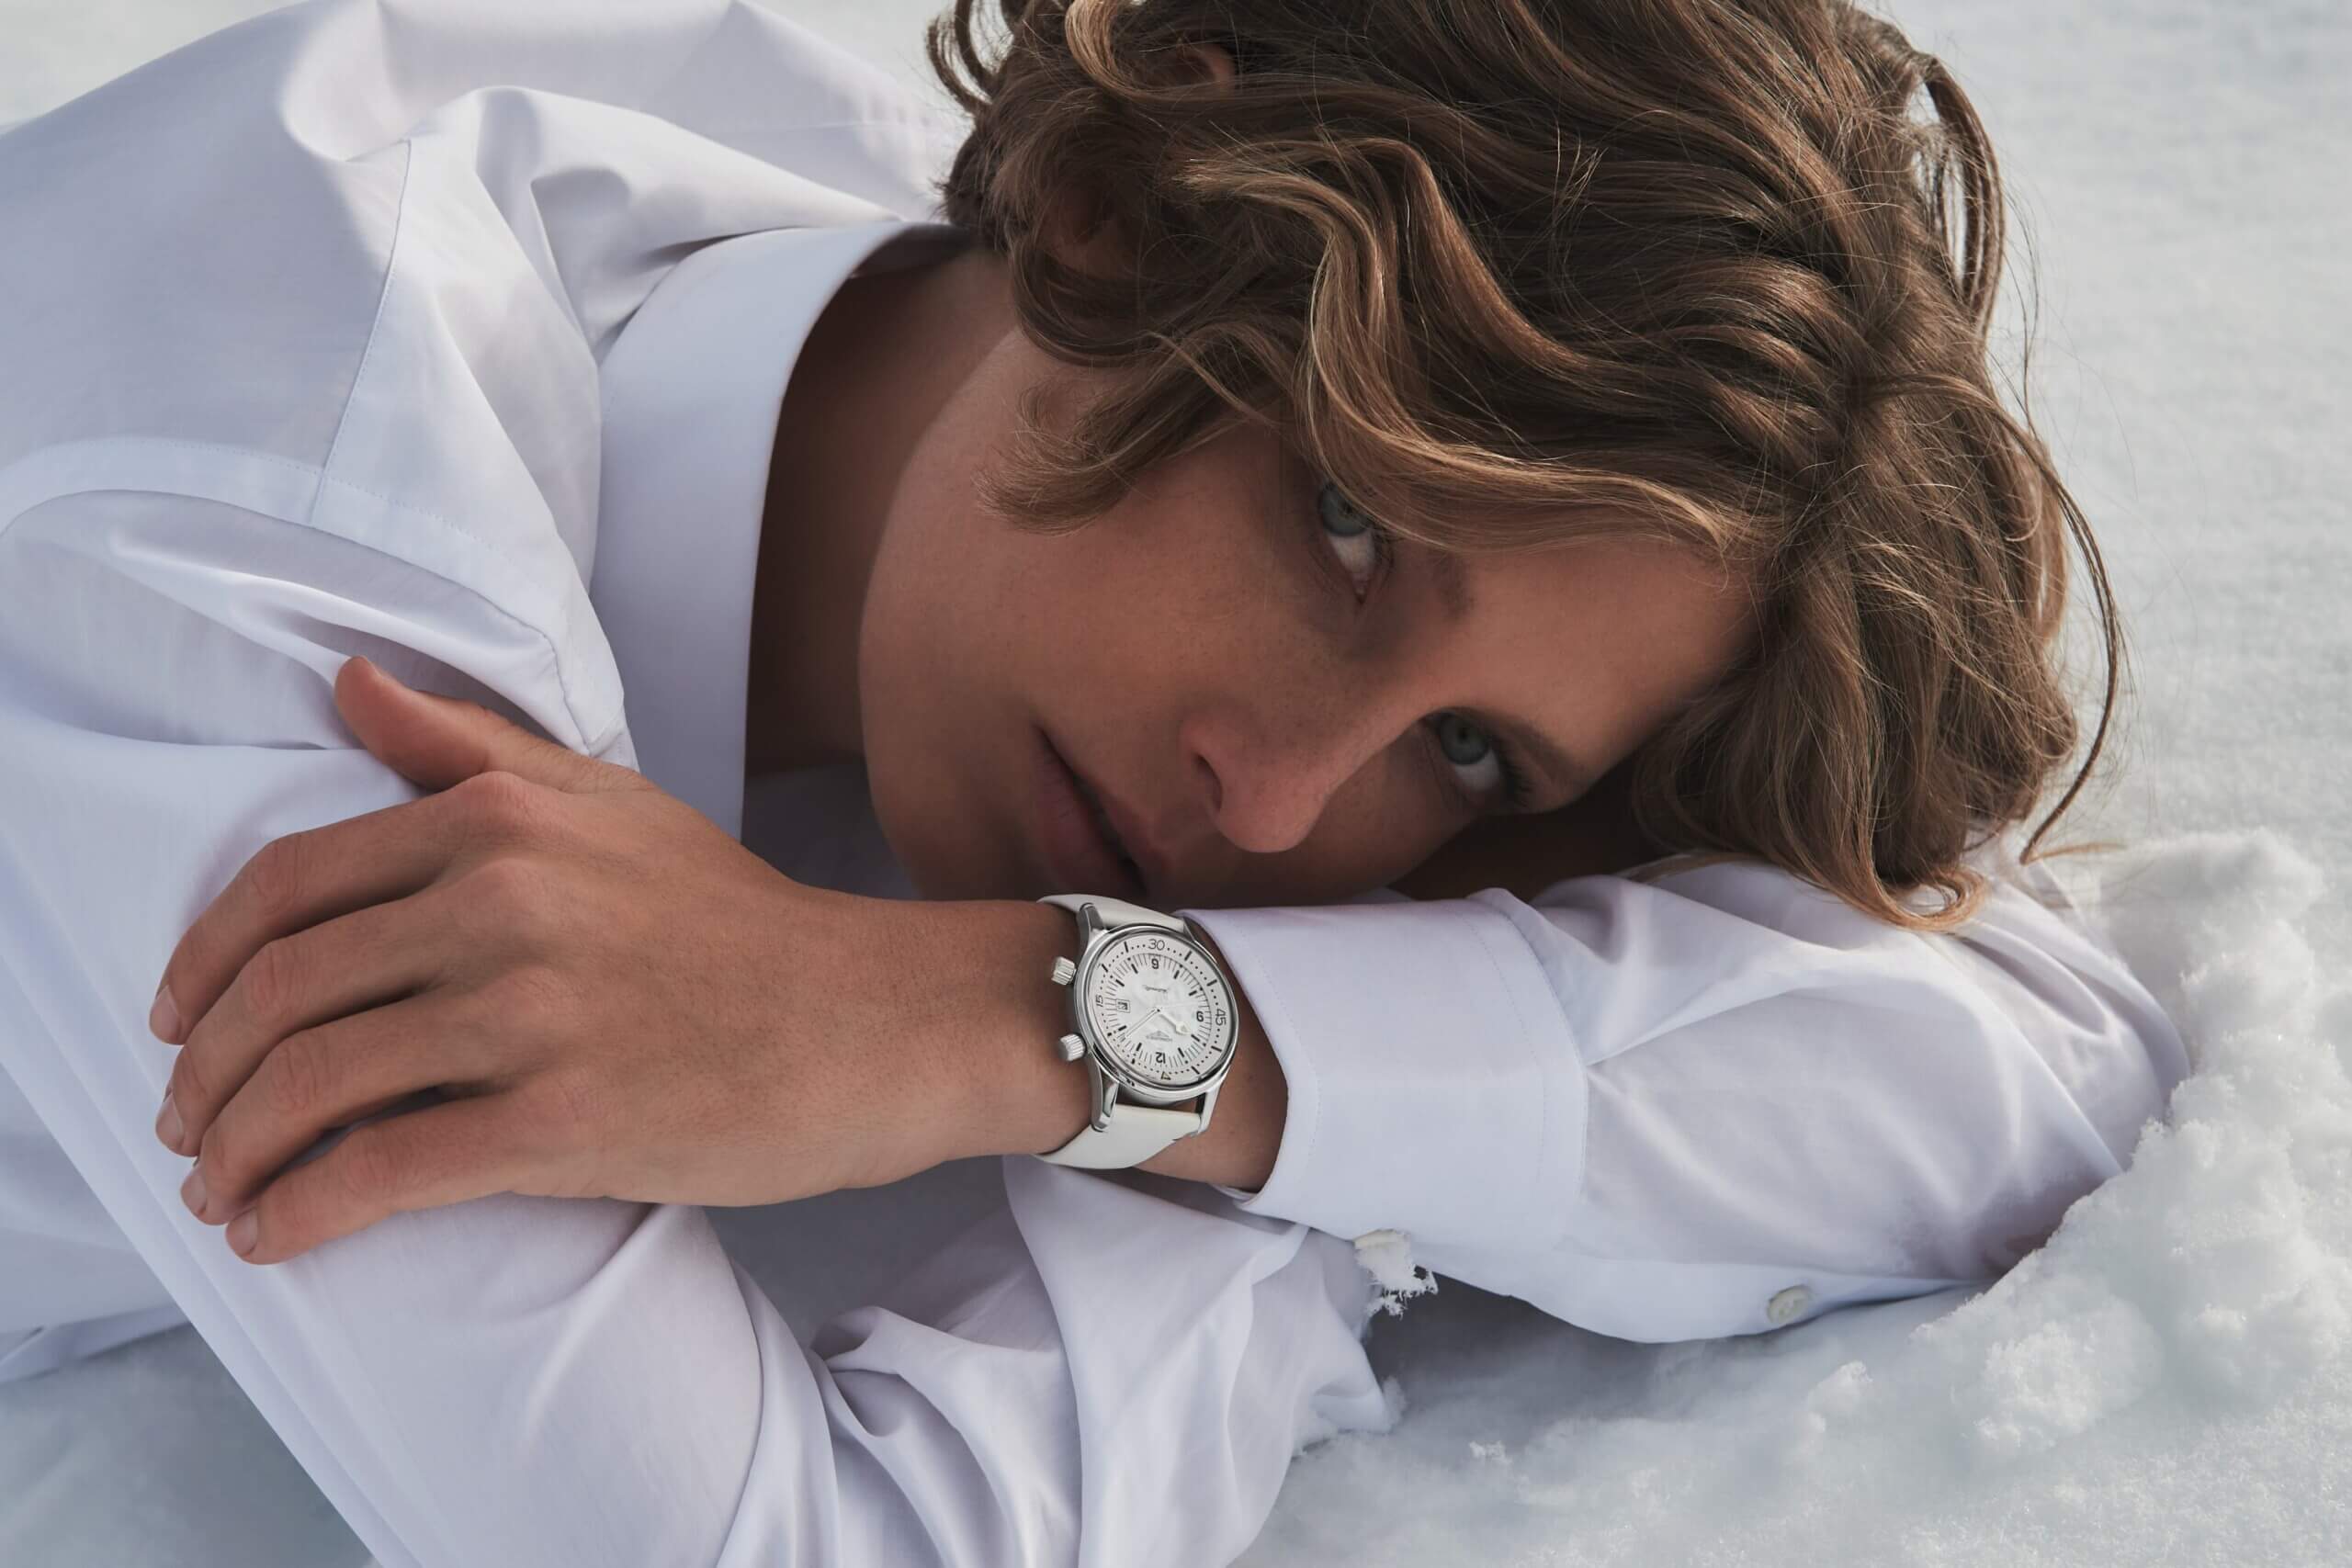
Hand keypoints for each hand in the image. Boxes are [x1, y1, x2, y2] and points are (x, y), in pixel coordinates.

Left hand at [150, 656, 982, 1262]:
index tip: (180, 1021)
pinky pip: (384, 1172)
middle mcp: (504, 902)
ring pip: (314, 1083)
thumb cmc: (739, 921)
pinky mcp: (565, 1124)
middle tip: (188, 1123)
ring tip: (221, 1188)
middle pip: (282, 992)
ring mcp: (533, 1014)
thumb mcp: (610, 802)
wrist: (873, 1023)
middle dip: (205, 1073)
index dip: (204, 964)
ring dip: (236, 1151)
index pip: (288, 886)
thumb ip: (470, 746)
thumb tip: (347, 683)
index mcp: (501, 821)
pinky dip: (301, 1211)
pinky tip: (275, 1235)